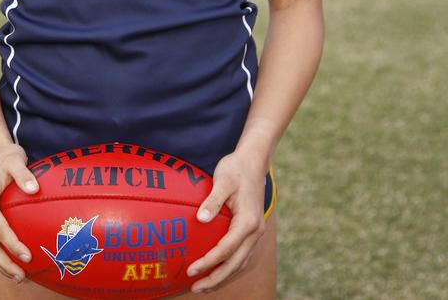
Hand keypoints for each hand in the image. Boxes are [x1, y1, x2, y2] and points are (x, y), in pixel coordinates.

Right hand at [0, 141, 39, 281]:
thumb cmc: (6, 156)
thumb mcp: (15, 158)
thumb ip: (24, 174)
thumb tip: (35, 189)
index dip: (11, 243)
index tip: (27, 255)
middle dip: (3, 262)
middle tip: (22, 276)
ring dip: (0, 262)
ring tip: (19, 276)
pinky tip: (13, 262)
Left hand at [186, 151, 267, 292]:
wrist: (254, 161)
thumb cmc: (235, 168)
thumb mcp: (223, 180)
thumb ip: (212, 201)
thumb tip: (201, 220)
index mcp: (248, 221)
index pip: (226, 249)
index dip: (208, 262)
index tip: (191, 270)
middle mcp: (255, 231)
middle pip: (235, 263)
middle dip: (216, 278)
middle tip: (195, 288)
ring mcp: (256, 233)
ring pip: (240, 263)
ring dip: (223, 276)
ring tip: (203, 285)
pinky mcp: (252, 231)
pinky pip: (242, 255)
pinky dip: (229, 266)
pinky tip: (216, 269)